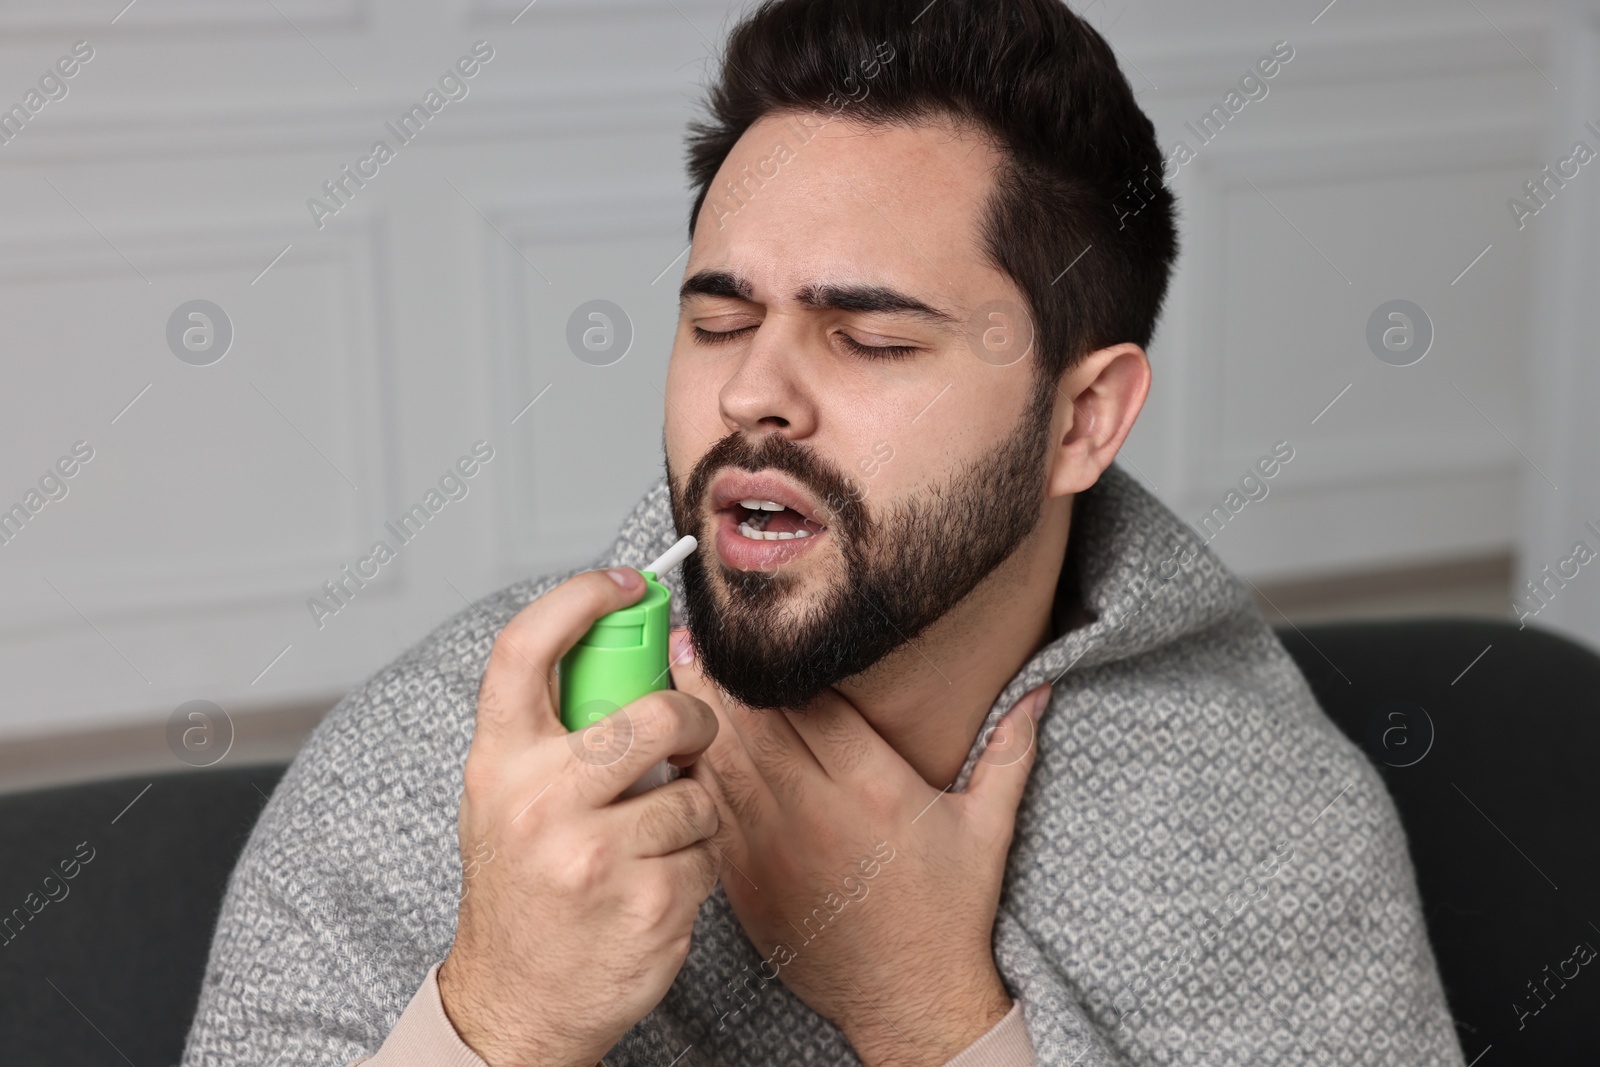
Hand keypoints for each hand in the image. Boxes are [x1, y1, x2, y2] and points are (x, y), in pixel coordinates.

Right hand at [436, 570, 720, 1066]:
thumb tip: (634, 649)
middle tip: (691, 733)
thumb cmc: (519, 890)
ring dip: (691, 809)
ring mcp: (593, 855)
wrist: (515, 1007)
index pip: (528, 647)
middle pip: (655, 712)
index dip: (582, 595)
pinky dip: (696, 862)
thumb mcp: (504, 799)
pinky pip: (707, 849)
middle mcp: (539, 801)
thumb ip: (551, 730)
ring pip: (696, 789)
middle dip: (693, 717)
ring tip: (652, 838)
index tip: (625, 583)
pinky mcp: (645, 903)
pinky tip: (656, 883)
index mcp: (498, 762)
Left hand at [669, 628, 1049, 1066]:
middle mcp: (814, 812)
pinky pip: (707, 811)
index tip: (757, 626)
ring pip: (720, 764)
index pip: (812, 706)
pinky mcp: (743, 879)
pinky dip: (692, 774)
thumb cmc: (948, 912)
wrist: (908, 1000)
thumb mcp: (988, 829)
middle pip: (753, 725)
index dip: (779, 663)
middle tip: (692, 631)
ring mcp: (771, 848)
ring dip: (696, 716)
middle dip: (720, 675)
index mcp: (872, 788)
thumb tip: (1038, 690)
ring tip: (675, 667)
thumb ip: (1009, 752)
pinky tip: (677, 743)